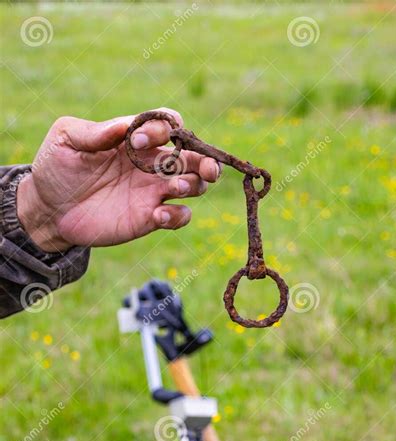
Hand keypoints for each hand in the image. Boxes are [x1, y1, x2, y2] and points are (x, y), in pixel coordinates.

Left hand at [17, 109, 219, 251]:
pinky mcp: (149, 219)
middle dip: (205, 159)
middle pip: (193, 157)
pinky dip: (177, 215)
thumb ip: (95, 131)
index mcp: (135, 138)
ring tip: (173, 188)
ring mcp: (152, 192)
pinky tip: (158, 215)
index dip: (161, 130)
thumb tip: (125, 126)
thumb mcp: (66, 139)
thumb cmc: (56, 167)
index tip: (135, 142)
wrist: (48, 209)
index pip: (167, 126)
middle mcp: (151, 164)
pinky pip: (179, 217)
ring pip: (194, 185)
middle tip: (207, 168)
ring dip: (193, 184)